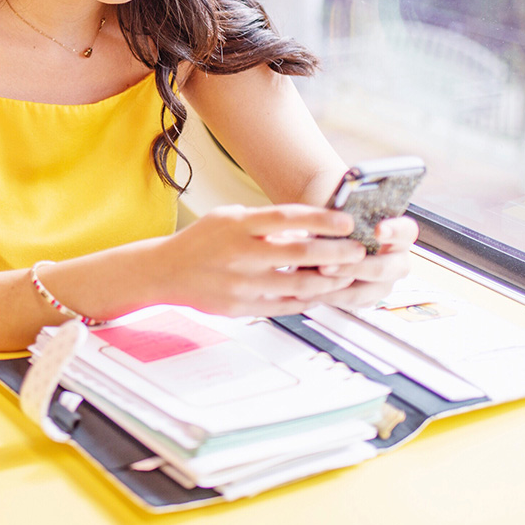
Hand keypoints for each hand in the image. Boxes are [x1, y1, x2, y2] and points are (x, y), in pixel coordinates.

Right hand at [155, 204, 368, 317]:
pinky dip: (309, 299)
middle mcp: (240, 254)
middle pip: (300, 254)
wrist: (166, 272)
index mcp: (237, 226)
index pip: (287, 217)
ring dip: (329, 280)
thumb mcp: (228, 217)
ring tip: (347, 273)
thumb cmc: (201, 241)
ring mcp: (242, 284)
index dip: (321, 219)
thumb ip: (264, 222)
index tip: (346, 220)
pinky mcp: (243, 307)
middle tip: (358, 250)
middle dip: (337, 252)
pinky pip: (286, 305)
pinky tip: (323, 292)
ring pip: (299, 284)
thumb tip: (309, 225)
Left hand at [311, 216, 418, 309]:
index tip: (378, 229)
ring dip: (337, 286)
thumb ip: (342, 216)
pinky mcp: (368, 298)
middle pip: (384, 268)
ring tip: (312, 278)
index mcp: (398, 235)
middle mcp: (396, 261)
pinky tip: (307, 291)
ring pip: (366, 290)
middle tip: (327, 264)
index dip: (395, 231)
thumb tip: (329, 214)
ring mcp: (384, 283)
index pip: (407, 231)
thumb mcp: (342, 216)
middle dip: (354, 267)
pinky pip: (351, 302)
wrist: (327, 245)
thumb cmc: (339, 225)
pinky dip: (328, 296)